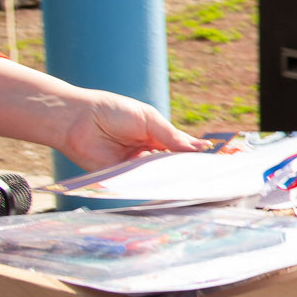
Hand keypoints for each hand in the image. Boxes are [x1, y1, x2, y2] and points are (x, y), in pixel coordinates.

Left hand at [55, 92, 201, 171]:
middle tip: (211, 175)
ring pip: (160, 177)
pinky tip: (168, 185)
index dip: (198, 154)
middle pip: (174, 166)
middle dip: (191, 169)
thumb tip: (199, 148)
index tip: (218, 160)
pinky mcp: (122, 179)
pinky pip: (141, 184)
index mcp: (157, 137)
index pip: (182, 149)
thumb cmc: (112, 111)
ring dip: (174, 178)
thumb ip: (171, 136)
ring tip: (195, 180)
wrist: (78, 120)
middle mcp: (148, 154)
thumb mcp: (148, 119)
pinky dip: (154, 185)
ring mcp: (136, 168)